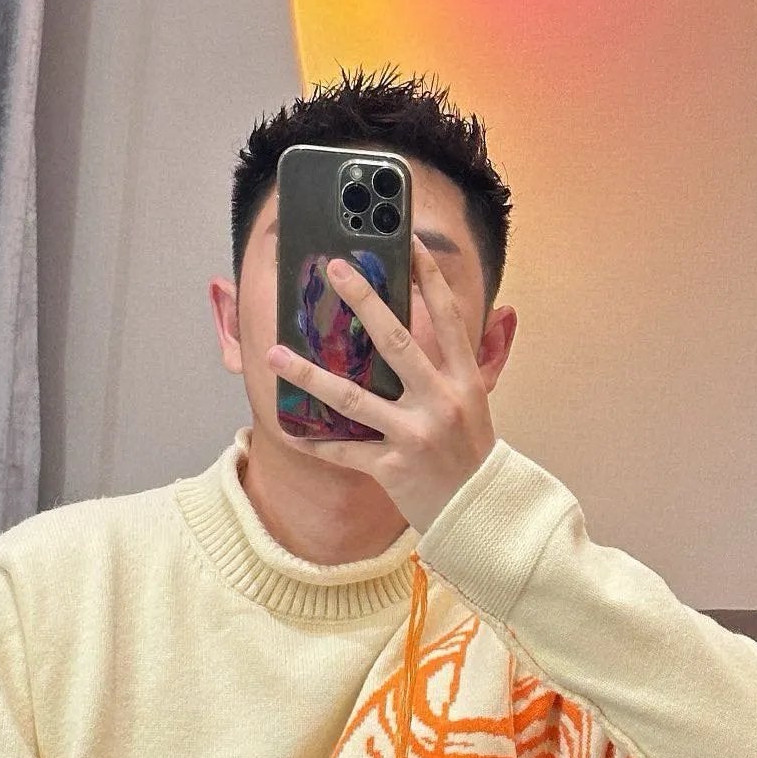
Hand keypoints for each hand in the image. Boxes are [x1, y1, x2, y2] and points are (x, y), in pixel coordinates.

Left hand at [265, 237, 497, 533]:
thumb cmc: (470, 456)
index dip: (429, 277)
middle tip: (334, 269)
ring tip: (273, 353)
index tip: (408, 241)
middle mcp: (441, 401)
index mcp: (464, 380)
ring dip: (308, 374)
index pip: (446, 317)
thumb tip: (461, 320)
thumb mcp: (474, 404)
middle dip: (364, 301)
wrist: (482, 516)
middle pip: (396, 341)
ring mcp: (415, 435)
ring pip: (352, 398)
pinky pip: (342, 452)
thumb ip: (458, 365)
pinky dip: (312, 442)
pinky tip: (285, 429)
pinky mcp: (392, 469)